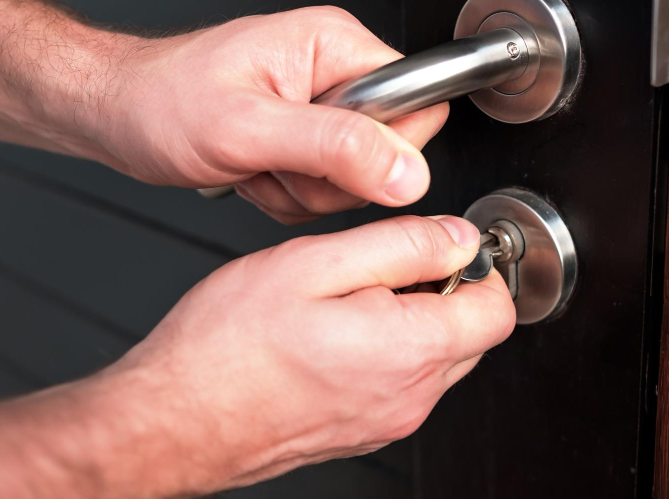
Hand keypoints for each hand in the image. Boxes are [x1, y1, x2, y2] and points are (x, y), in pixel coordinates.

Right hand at [93, 215, 514, 495]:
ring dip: (413, 319)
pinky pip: (400, 383)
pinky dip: (386, 351)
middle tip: (381, 264)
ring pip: (437, 359)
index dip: (477, 266)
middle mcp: (409, 397)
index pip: (496, 309)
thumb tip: (457, 237)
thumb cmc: (228, 344)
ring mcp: (386, 421)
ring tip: (346, 297)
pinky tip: (332, 331)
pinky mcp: (361, 431)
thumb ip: (401, 245)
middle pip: (471, 335)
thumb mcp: (316, 263)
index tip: (442, 245)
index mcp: (408, 349)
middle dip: (444, 290)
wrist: (173, 418)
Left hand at [98, 8, 447, 222]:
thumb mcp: (247, 127)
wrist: (116, 113)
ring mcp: (320, 107)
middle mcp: (335, 72)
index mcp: (335, 45)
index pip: (418, 103)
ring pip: (356, 179)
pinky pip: (326, 189)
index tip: (328, 158)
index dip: (383, 148)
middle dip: (331, 178)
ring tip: (257, 164)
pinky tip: (253, 173)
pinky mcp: (304, 137)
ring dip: (302, 190)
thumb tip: (406, 171)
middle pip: (390, 151)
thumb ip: (335, 147)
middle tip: (277, 161)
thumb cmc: (161, 101)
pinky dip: (287, 195)